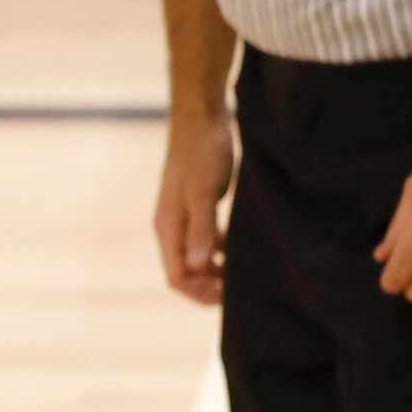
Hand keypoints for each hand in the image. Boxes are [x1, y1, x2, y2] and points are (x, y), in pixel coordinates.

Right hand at [155, 115, 233, 305]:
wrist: (201, 117)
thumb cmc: (202, 152)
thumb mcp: (204, 192)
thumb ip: (201, 229)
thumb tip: (198, 267)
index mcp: (168, 226)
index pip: (176, 277)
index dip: (200, 292)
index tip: (229, 294)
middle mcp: (171, 226)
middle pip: (185, 272)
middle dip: (209, 285)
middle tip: (240, 288)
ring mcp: (182, 216)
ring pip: (195, 258)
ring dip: (215, 269)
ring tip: (243, 270)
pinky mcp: (195, 205)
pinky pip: (203, 240)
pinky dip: (219, 250)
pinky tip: (238, 245)